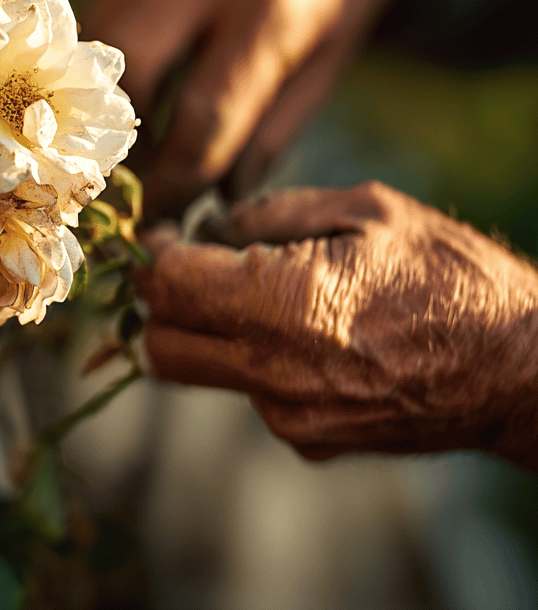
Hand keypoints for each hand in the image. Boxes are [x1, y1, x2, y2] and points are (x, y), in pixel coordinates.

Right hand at [86, 0, 421, 214]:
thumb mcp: (324, 71)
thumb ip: (266, 137)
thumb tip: (204, 206)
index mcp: (274, 4)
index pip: (204, 113)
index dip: (176, 179)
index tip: (158, 219)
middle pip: (128, 68)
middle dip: (119, 139)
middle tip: (127, 183)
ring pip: (98, 40)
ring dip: (100, 100)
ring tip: (122, 141)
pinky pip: (98, 10)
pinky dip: (101, 58)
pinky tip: (122, 86)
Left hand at [137, 182, 537, 468]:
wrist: (523, 371)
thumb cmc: (450, 276)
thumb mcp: (364, 209)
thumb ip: (270, 212)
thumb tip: (210, 227)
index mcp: (283, 304)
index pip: (165, 285)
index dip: (150, 254)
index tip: (159, 234)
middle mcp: (273, 371)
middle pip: (159, 345)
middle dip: (157, 301)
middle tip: (184, 263)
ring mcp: (288, 416)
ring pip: (198, 372)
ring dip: (200, 329)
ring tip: (245, 290)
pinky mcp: (307, 442)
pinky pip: (246, 392)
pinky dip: (249, 357)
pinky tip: (298, 330)